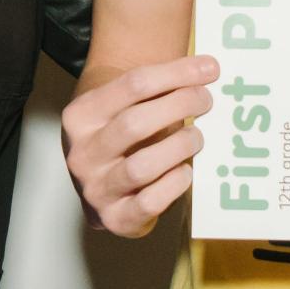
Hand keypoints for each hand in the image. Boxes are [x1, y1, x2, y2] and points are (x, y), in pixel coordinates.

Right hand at [63, 55, 218, 237]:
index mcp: (81, 116)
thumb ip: (158, 90)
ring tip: (196, 137)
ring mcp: (95, 189)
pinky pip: (150, 202)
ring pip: (142, 166)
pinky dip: (174, 184)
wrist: (101, 187)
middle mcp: (82, 153)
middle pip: (134, 123)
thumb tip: (207, 70)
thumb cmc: (123, 139)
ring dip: (179, 147)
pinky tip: (185, 171)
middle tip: (205, 100)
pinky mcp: (114, 218)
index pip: (132, 84)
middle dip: (179, 106)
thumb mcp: (124, 109)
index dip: (176, 74)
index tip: (208, 69)